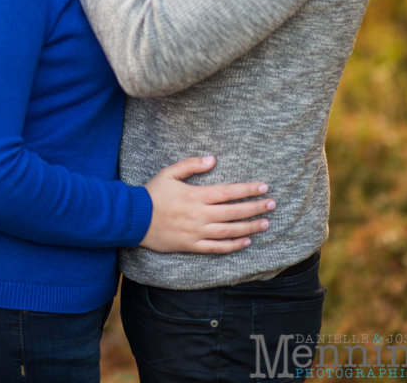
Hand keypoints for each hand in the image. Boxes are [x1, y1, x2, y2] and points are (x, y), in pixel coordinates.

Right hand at [139, 155, 274, 253]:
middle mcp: (200, 215)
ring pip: (229, 231)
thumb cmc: (152, 193)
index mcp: (196, 195)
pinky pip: (217, 248)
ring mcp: (197, 232)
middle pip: (234, 212)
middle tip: (272, 204)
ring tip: (265, 223)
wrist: (134, 219)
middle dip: (255, 207)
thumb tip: (213, 158)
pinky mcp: (192, 246)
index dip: (247, 190)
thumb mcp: (169, 173)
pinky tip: (246, 242)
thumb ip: (192, 164)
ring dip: (250, 227)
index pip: (228, 192)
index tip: (264, 187)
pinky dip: (233, 246)